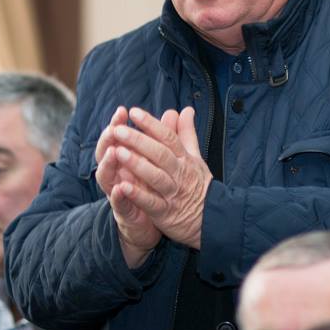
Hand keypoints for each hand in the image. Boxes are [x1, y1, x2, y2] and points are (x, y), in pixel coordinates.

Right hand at [95, 106, 161, 267]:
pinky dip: (119, 195)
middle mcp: (117, 173)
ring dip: (109, 164)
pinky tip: (121, 188)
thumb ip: (166, 136)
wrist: (149, 225)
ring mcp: (117, 192)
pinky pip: (119, 203)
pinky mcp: (123, 211)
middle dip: (109, 139)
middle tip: (114, 128)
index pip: (117, 137)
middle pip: (106, 153)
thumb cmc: (150, 188)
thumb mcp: (159, 160)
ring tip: (113, 152)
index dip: (118, 123)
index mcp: (125, 159)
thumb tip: (173, 112)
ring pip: (107, 176)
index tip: (123, 110)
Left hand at [110, 106, 210, 249]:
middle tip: (118, 129)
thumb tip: (186, 110)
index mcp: (184, 159)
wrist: (212, 219)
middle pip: (159, 154)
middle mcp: (179, 173)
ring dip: (136, 164)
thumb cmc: (199, 185)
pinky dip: (137, 195)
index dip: (151, 124)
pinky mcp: (166, 212)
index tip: (134, 112)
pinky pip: (151, 202)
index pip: (168, 137)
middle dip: (138, 140)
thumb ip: (187, 133)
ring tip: (117, 152)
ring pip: (155, 176)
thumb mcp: (196, 157)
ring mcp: (173, 193)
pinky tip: (122, 186)